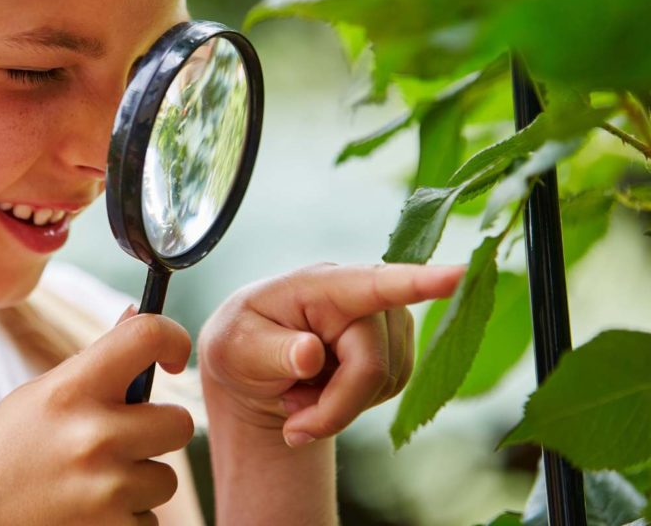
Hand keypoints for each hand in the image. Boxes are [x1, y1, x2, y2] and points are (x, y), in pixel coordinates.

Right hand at [0, 306, 193, 525]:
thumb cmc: (5, 458)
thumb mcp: (36, 398)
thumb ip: (92, 363)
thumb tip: (135, 313)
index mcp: (71, 390)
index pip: (147, 336)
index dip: (173, 340)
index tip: (173, 361)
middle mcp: (94, 436)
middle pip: (180, 422)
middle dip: (159, 433)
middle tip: (126, 440)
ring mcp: (106, 490)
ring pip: (165, 478)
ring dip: (139, 483)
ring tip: (93, 484)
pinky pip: (151, 519)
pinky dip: (126, 519)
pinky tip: (88, 513)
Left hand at [196, 263, 462, 446]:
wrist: (250, 368)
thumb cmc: (240, 344)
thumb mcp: (235, 347)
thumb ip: (271, 351)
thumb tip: (310, 354)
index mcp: (320, 285)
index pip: (374, 283)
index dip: (419, 281)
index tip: (460, 274)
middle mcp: (361, 297)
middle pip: (372, 366)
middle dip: (333, 407)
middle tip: (291, 423)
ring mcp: (384, 322)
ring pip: (386, 383)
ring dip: (340, 407)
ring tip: (301, 393)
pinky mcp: (395, 348)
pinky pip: (390, 391)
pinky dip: (353, 406)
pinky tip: (323, 393)